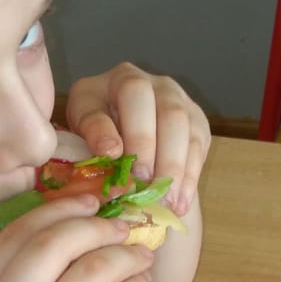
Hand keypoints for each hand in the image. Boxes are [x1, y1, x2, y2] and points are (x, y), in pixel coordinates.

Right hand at [0, 196, 153, 281]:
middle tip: (119, 225)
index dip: (59, 209)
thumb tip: (75, 219)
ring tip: (136, 256)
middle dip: (96, 224)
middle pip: (55, 241)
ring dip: (124, 253)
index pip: (16, 233)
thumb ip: (13, 280)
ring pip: (94, 268)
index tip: (88, 203)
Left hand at [66, 63, 210, 217]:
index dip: (133, 129)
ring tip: (166, 202)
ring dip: (176, 170)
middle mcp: (158, 85)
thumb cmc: (95, 129)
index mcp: (123, 78)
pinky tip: (179, 202)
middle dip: (158, 153)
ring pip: (187, 131)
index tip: (117, 158)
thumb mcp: (82, 124)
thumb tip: (111, 151)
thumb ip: (91, 131)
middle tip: (146, 186)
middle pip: (168, 113)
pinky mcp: (196, 123)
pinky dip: (189, 177)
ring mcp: (181, 102)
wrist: (119, 133)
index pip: (133, 94)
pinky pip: (198, 148)